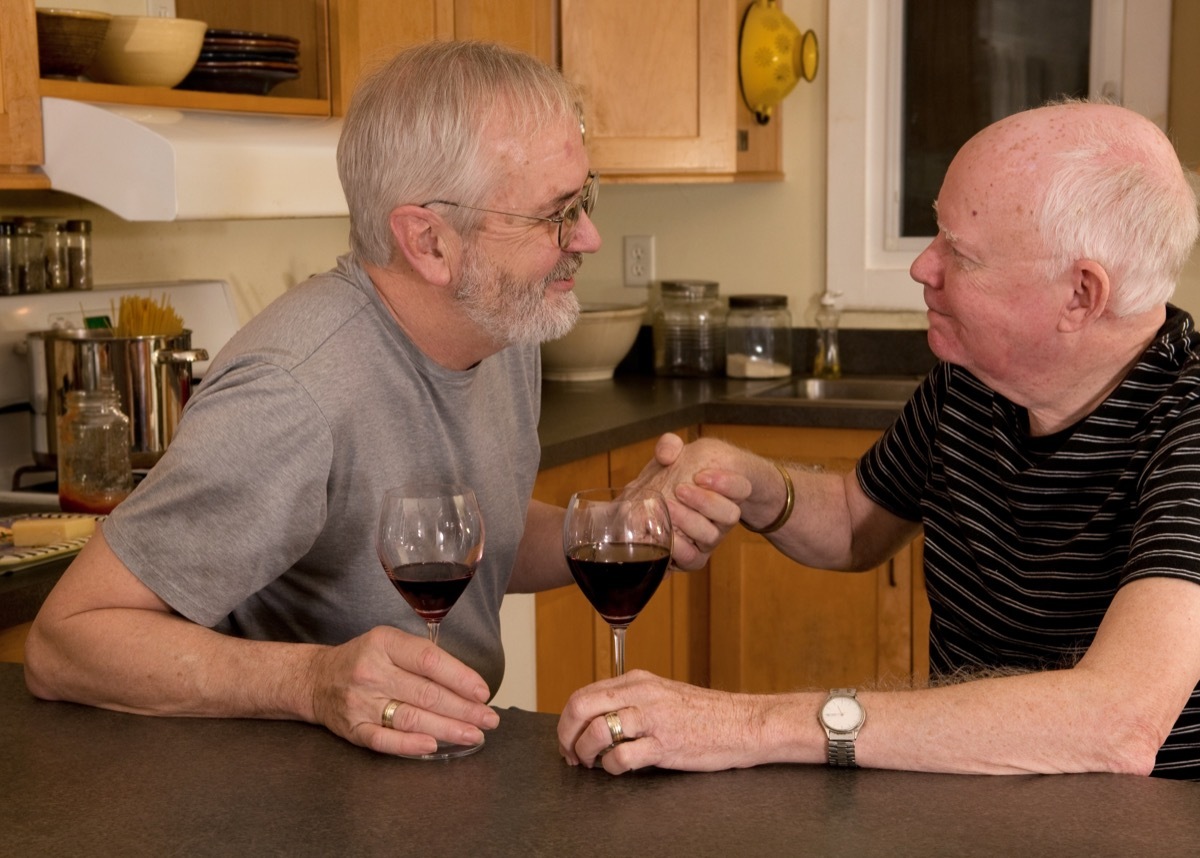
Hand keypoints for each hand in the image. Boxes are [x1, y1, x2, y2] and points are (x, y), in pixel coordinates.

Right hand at [307, 625, 498, 755]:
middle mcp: (372, 672)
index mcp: (384, 644)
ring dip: (448, 728)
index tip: (483, 692)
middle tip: (489, 719)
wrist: (315, 679)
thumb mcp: (389, 642)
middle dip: (464, 709)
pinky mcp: (353, 729)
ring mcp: (361, 702)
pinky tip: (433, 746)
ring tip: (473, 734)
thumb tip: (466, 682)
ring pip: (411, 718)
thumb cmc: (363, 659)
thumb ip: (422, 656)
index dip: (461, 677)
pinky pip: (384, 740)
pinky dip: (410, 744)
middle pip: (426, 693)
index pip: (430, 661)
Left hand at [557, 669, 763, 773]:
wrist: (743, 723)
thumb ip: (631, 700)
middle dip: (567, 736)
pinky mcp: (665, 745)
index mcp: (638, 680)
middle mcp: (642, 694)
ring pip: (597, 731)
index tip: (567, 739)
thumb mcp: (662, 694)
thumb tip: (595, 718)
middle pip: (582, 707)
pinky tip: (618, 768)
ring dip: (585, 753)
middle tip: (570, 755)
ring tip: (592, 764)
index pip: (583, 694)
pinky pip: (622, 756)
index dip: (567, 720)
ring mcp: (653, 718)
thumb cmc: (704, 713)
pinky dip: (611, 767)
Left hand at [626, 434, 751, 569]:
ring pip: (710, 536)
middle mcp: (723, 515)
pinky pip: (694, 559)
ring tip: (669, 507)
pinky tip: (667, 538)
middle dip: (705, 502)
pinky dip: (681, 550)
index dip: (726, 483)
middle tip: (680, 489)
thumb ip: (670, 446)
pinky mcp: (693, 554)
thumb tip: (666, 454)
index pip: (741, 487)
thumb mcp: (681, 453)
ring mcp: (710, 536)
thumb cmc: (679, 475)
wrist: (667, 501)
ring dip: (690, 522)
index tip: (700, 474)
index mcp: (729, 488)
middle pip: (729, 514)